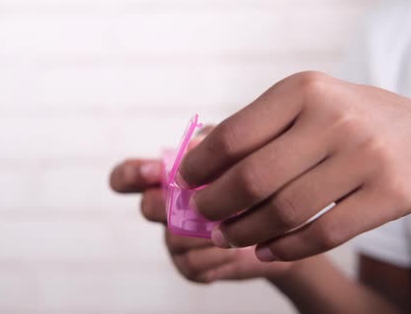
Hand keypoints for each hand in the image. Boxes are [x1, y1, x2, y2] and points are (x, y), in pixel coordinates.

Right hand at [110, 157, 291, 282]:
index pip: (128, 177)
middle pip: (148, 207)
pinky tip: (240, 247)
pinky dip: (220, 254)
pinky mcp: (190, 267)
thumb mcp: (237, 153)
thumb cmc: (252, 183)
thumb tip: (195, 145)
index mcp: (168, 178)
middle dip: (173, 203)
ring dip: (207, 230)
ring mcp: (175, 239)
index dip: (130, 175)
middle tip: (198, 201)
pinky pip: (193, 263)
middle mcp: (165, 209)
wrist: (282, 229)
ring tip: (239, 222)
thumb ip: (213, 145)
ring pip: (175, 237)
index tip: (149, 172)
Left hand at [177, 71, 410, 261]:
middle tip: (203, 215)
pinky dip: (284, 248)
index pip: (235, 134)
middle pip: (254, 177)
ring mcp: (366, 157)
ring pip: (286, 211)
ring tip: (228, 235)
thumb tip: (195, 163)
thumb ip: (255, 129)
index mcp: (305, 89)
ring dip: (245, 232)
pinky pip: (322, 235)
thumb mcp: (305, 106)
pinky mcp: (388, 195)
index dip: (201, 165)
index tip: (186, 181)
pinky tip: (264, 249)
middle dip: (215, 204)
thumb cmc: (348, 122)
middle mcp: (336, 118)